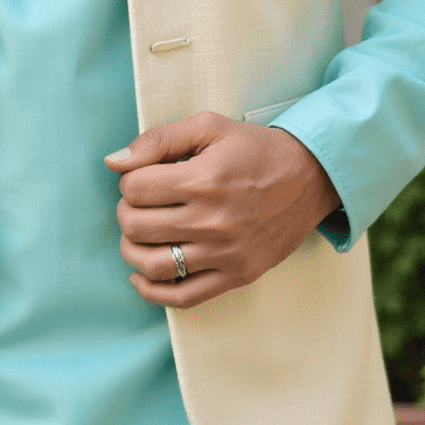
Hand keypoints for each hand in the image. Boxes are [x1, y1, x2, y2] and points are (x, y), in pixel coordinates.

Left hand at [106, 113, 339, 310]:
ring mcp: (226, 253)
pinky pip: (183, 297)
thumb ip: (158, 139)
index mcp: (204, 179)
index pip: (134, 188)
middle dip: (126, 213)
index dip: (129, 180)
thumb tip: (113, 163)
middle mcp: (214, 220)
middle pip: (136, 226)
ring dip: (132, 251)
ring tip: (139, 235)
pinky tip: (141, 275)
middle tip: (139, 204)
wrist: (310, 177)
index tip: (143, 178)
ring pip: (153, 265)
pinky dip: (152, 291)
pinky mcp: (237, 275)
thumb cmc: (255, 149)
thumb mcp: (209, 127)